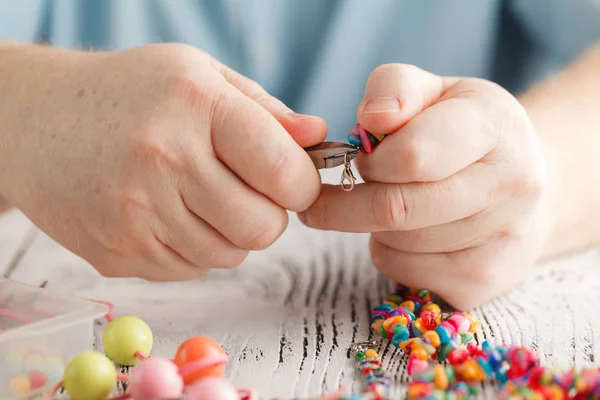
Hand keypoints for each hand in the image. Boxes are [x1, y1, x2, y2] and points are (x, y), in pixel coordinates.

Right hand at [0, 43, 325, 279]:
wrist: (36, 121)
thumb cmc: (130, 93)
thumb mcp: (199, 76)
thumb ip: (266, 109)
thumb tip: (318, 137)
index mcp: (195, 105)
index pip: (282, 170)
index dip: (302, 183)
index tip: (292, 179)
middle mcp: (164, 160)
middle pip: (262, 227)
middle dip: (271, 215)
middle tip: (249, 191)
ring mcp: (136, 213)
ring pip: (230, 255)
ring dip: (232, 233)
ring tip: (203, 197)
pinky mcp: (117, 253)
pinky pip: (191, 269)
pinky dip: (196, 249)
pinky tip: (171, 214)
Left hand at [299, 64, 547, 308]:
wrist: (521, 185)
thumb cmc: (463, 133)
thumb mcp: (434, 92)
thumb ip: (395, 88)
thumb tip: (372, 118)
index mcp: (495, 127)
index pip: (411, 155)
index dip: (370, 161)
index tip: (356, 158)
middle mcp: (512, 186)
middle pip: (397, 208)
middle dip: (346, 204)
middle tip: (323, 199)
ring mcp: (503, 241)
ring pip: (395, 243)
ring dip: (370, 226)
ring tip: (390, 204)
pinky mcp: (484, 282)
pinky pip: (403, 272)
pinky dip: (388, 253)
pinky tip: (409, 233)